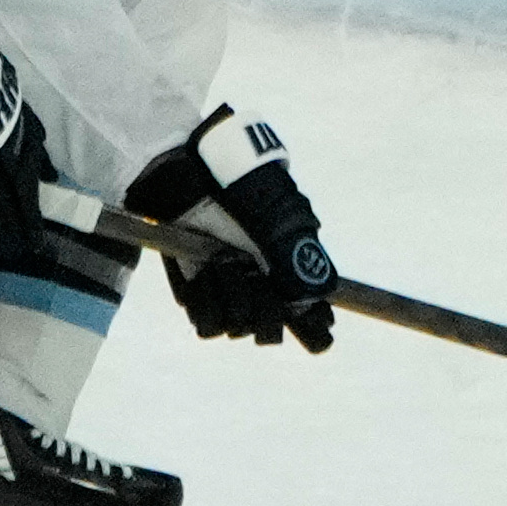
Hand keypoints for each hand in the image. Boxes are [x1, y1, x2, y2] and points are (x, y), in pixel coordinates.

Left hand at [124, 106, 336, 351]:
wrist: (191, 175)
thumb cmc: (243, 190)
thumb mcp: (279, 221)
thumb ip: (297, 263)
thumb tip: (308, 305)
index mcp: (294, 270)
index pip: (315, 318)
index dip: (314, 330)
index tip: (312, 327)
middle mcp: (265, 287)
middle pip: (270, 331)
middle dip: (260, 305)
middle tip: (250, 272)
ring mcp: (232, 292)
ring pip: (237, 327)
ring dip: (228, 293)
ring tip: (220, 259)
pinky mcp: (200, 294)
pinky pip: (206, 323)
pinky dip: (204, 299)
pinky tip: (203, 271)